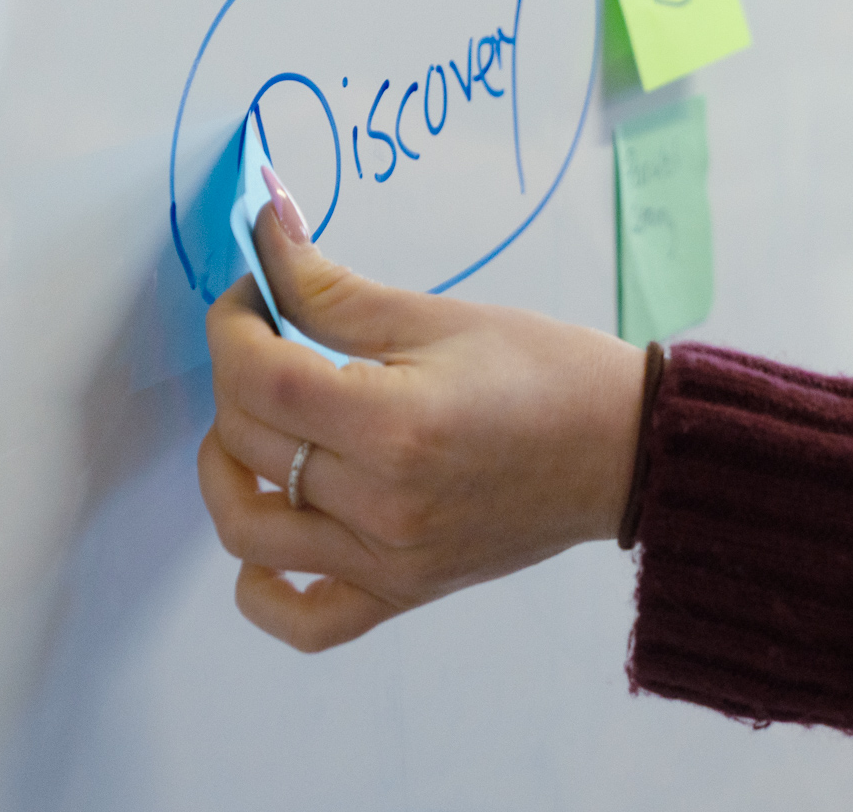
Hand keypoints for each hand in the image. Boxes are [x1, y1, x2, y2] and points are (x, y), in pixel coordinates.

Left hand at [199, 168, 647, 651]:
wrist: (626, 450)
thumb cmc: (548, 373)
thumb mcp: (439, 315)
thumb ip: (333, 288)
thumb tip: (264, 234)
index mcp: (396, 426)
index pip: (260, 379)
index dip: (232, 324)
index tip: (251, 292)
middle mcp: (383, 505)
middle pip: (248, 442)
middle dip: (235, 373)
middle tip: (267, 333)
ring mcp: (389, 560)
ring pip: (248, 529)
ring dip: (226, 467)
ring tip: (256, 422)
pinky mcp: (402, 591)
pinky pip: (304, 619)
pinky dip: (261, 587)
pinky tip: (270, 530)